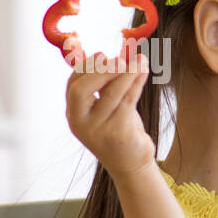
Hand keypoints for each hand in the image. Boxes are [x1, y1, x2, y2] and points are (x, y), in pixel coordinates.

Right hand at [65, 52, 154, 179]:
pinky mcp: (118, 134)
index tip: (102, 54)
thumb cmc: (118, 129)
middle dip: (101, 70)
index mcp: (73, 115)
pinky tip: (143, 71)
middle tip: (120, 59)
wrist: (131, 164)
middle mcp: (81, 123)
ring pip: (111, 94)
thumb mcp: (106, 108)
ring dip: (127, 73)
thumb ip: (103, 86)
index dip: (86, 68)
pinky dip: (137, 83)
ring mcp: (98, 130)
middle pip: (82, 90)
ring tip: (140, 60)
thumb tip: (111, 55)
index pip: (73, 86)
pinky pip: (128, 101)